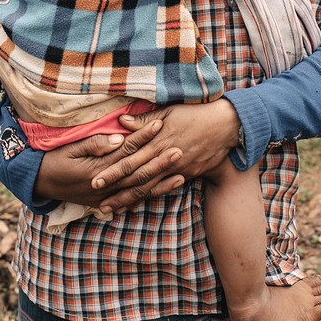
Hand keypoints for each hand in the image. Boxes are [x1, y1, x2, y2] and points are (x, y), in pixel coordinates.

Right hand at [34, 118, 184, 210]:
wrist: (39, 183)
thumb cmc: (54, 160)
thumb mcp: (70, 149)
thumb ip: (94, 144)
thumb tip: (119, 138)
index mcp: (98, 169)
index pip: (126, 151)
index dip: (143, 137)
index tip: (159, 124)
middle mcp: (106, 185)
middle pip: (138, 172)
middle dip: (159, 161)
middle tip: (179, 149)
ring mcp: (107, 197)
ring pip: (139, 190)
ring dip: (160, 182)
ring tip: (181, 173)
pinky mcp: (106, 202)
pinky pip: (131, 201)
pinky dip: (148, 196)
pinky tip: (163, 190)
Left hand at [95, 100, 240, 211]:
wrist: (226, 125)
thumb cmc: (195, 113)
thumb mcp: (168, 112)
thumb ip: (144, 121)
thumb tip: (121, 122)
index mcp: (157, 140)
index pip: (129, 158)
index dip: (111, 170)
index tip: (94, 178)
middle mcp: (164, 157)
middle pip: (136, 176)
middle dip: (116, 189)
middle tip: (97, 199)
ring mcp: (176, 168)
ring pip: (149, 187)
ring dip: (129, 198)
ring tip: (112, 208)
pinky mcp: (186, 174)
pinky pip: (164, 188)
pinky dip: (150, 197)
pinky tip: (137, 204)